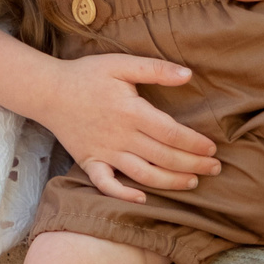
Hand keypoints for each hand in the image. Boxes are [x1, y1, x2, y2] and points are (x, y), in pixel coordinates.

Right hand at [41, 55, 220, 203]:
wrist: (49, 91)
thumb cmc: (87, 75)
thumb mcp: (121, 64)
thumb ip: (155, 69)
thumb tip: (188, 74)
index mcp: (131, 111)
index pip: (172, 133)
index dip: (195, 144)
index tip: (212, 149)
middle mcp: (120, 136)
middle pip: (164, 157)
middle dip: (193, 165)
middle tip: (214, 169)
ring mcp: (104, 152)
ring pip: (143, 174)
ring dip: (170, 182)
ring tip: (191, 184)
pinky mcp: (89, 162)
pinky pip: (107, 184)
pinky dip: (124, 195)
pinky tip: (143, 199)